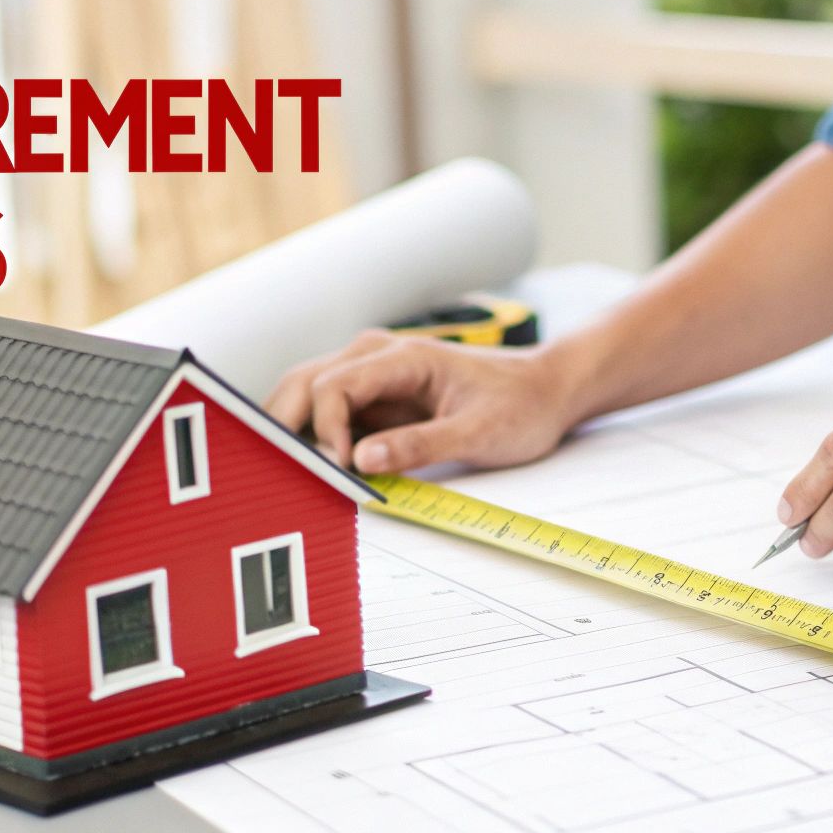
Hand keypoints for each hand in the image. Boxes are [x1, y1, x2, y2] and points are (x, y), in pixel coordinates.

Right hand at [266, 330, 577, 473]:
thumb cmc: (520, 405)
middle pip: (303, 384)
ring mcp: (371, 377)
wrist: (546, 391)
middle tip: (286, 473)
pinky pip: (330, 416)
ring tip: (293, 474)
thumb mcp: (478, 433)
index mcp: (401, 358)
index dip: (326, 431)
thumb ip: (420, 446)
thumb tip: (363, 460)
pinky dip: (315, 440)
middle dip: (286, 426)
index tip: (340, 469)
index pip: (334, 387)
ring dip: (295, 432)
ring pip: (307, 396)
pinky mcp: (375, 400)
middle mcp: (376, 358)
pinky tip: (316, 470)